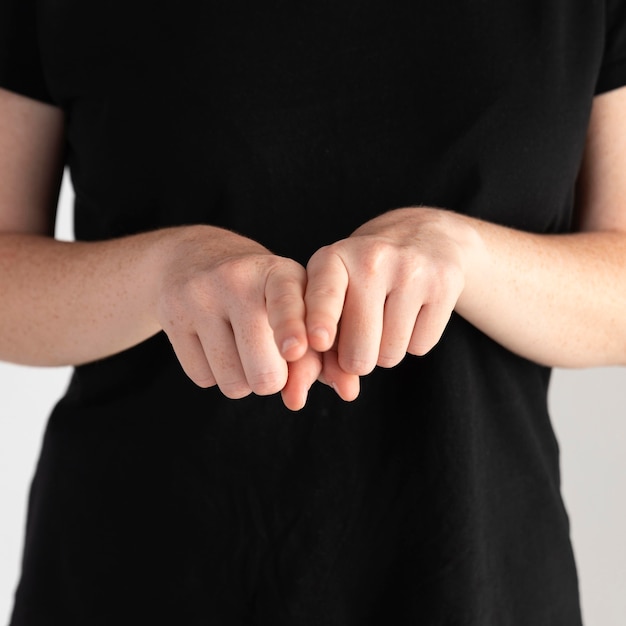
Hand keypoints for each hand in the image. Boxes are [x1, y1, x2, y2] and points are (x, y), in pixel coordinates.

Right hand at [155, 225, 318, 409]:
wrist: (197, 257)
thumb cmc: (264, 296)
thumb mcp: (295, 310)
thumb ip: (311, 355)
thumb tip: (295, 401)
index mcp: (279, 272)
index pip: (286, 303)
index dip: (291, 329)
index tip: (295, 349)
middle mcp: (237, 278)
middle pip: (264, 369)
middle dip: (272, 379)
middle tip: (268, 357)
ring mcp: (199, 296)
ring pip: (233, 382)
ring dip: (243, 380)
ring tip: (239, 345)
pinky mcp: (171, 316)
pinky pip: (203, 378)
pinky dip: (214, 374)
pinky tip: (213, 342)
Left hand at [304, 207, 481, 375]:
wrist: (424, 233)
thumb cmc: (363, 276)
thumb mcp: (333, 289)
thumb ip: (322, 337)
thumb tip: (346, 389)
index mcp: (333, 257)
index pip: (324, 296)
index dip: (319, 321)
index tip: (318, 340)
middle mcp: (372, 258)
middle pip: (358, 349)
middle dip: (356, 359)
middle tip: (361, 334)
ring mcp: (412, 270)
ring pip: (389, 355)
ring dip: (385, 350)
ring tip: (387, 315)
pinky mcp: (445, 284)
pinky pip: (420, 347)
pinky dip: (413, 341)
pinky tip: (413, 311)